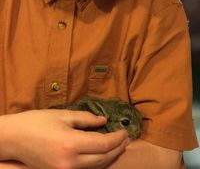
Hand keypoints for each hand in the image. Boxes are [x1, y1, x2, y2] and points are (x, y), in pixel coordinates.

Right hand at [0, 110, 128, 168]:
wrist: (13, 138)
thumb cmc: (36, 122)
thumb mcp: (62, 115)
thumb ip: (86, 119)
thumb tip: (103, 121)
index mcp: (71, 144)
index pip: (103, 144)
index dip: (117, 138)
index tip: (125, 130)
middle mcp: (70, 163)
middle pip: (103, 159)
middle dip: (117, 148)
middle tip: (126, 138)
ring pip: (96, 168)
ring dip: (109, 157)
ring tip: (118, 146)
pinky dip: (97, 163)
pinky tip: (101, 154)